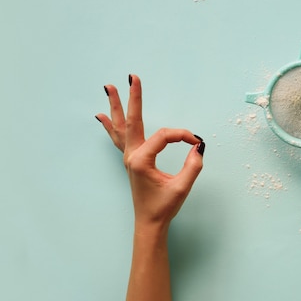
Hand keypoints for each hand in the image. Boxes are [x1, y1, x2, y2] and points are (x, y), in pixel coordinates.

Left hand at [95, 74, 203, 228]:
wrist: (149, 223)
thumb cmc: (164, 207)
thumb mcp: (182, 187)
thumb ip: (193, 165)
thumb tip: (198, 146)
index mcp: (142, 160)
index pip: (164, 137)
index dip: (181, 136)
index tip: (195, 142)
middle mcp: (132, 156)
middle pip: (132, 121)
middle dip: (133, 98)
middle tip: (132, 77)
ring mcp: (129, 158)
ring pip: (121, 127)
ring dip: (115, 107)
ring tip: (109, 87)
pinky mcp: (131, 161)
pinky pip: (118, 139)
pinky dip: (110, 126)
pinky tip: (102, 116)